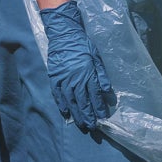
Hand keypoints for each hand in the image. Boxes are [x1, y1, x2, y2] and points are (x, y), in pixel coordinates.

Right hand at [40, 0, 112, 131]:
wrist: (64, 34)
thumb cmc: (82, 44)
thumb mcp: (96, 57)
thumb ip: (101, 74)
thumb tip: (107, 90)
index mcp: (87, 73)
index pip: (95, 95)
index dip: (99, 108)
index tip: (102, 117)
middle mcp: (75, 79)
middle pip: (82, 101)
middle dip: (88, 115)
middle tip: (92, 126)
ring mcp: (64, 79)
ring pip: (71, 101)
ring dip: (76, 113)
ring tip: (81, 124)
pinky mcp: (54, 77)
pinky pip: (58, 94)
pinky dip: (62, 104)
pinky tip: (66, 113)